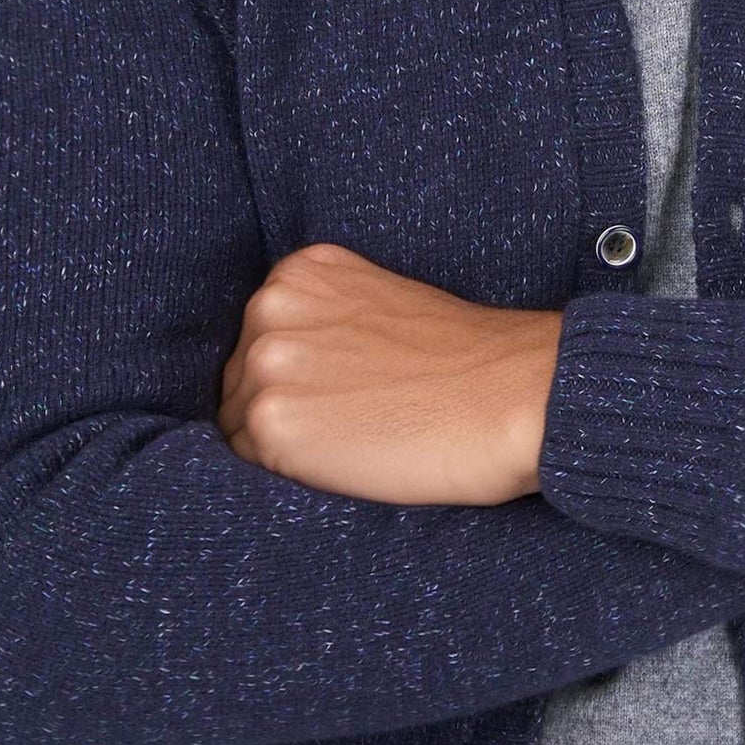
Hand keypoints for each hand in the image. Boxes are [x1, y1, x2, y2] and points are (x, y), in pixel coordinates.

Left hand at [218, 244, 563, 505]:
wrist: (507, 396)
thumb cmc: (463, 361)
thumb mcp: (379, 304)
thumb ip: (324, 320)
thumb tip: (288, 368)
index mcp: (299, 270)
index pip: (260, 339)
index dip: (300, 377)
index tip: (346, 390)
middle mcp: (270, 307)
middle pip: (239, 379)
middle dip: (285, 406)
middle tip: (354, 421)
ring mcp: (266, 363)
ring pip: (238, 424)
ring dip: (283, 444)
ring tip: (354, 441)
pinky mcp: (271, 422)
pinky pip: (249, 464)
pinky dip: (289, 473)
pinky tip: (346, 461)